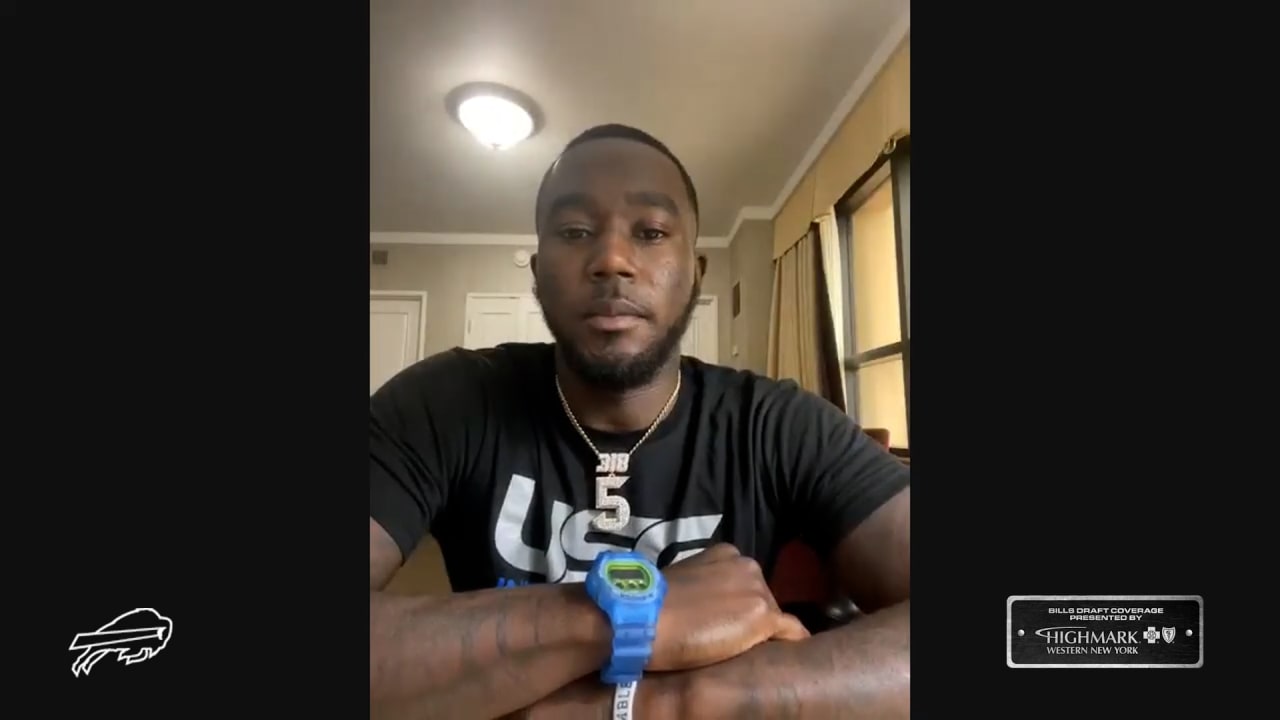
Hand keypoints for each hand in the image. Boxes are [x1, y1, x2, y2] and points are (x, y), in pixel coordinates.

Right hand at [649, 543, 808, 671]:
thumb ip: (705, 586)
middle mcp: (748, 566)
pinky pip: (791, 631)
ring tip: (746, 650)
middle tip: (730, 637)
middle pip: (762, 597)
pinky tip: (789, 653)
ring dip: (762, 633)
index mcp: (726, 553)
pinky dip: (791, 643)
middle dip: (750, 616)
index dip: (736, 603)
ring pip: (773, 616)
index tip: (725, 619)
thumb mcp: (684, 581)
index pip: (745, 581)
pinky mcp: (765, 617)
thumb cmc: (654, 603)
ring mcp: (758, 590)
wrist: (646, 618)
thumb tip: (707, 605)